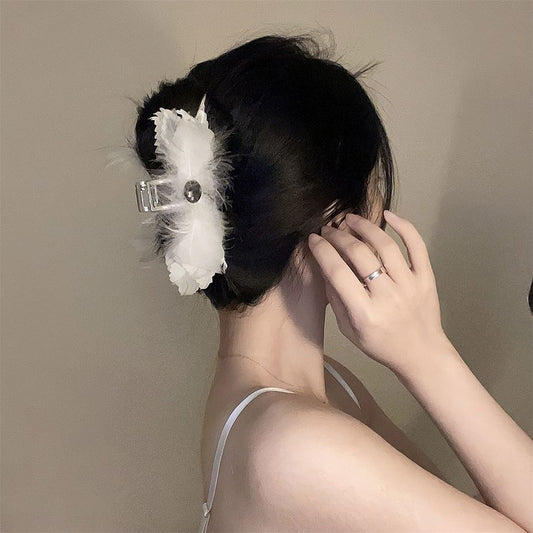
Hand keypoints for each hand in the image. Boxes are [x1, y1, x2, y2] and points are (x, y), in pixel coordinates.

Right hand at [308, 210, 447, 374]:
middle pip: (359, 255)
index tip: (313, 239)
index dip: (322, 251)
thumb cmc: (380, 344)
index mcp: (365, 313)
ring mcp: (410, 285)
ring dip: (365, 227)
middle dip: (338, 237)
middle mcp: (387, 296)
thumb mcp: (348, 329)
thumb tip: (325, 266)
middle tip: (328, 229)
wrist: (421, 354)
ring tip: (350, 219)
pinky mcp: (426, 278)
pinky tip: (387, 215)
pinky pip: (417, 246)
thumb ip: (336, 298)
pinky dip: (404, 226)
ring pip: (386, 246)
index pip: (338, 273)